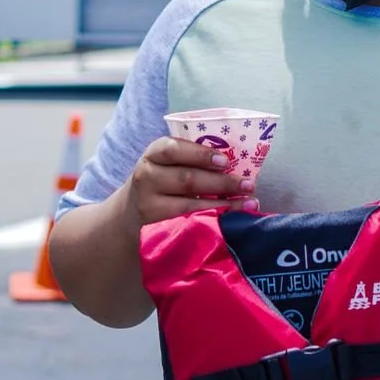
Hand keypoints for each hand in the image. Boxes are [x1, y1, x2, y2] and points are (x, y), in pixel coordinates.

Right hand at [122, 137, 256, 227]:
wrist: (130, 214)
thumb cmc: (163, 181)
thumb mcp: (168, 164)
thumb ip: (193, 159)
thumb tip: (238, 159)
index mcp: (153, 155)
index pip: (173, 149)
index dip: (200, 154)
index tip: (225, 161)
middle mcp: (147, 178)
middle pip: (187, 179)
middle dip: (222, 182)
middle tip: (248, 184)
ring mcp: (149, 206)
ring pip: (189, 206)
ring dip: (223, 205)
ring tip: (248, 203)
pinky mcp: (154, 230)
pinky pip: (187, 226)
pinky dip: (211, 223)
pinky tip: (230, 222)